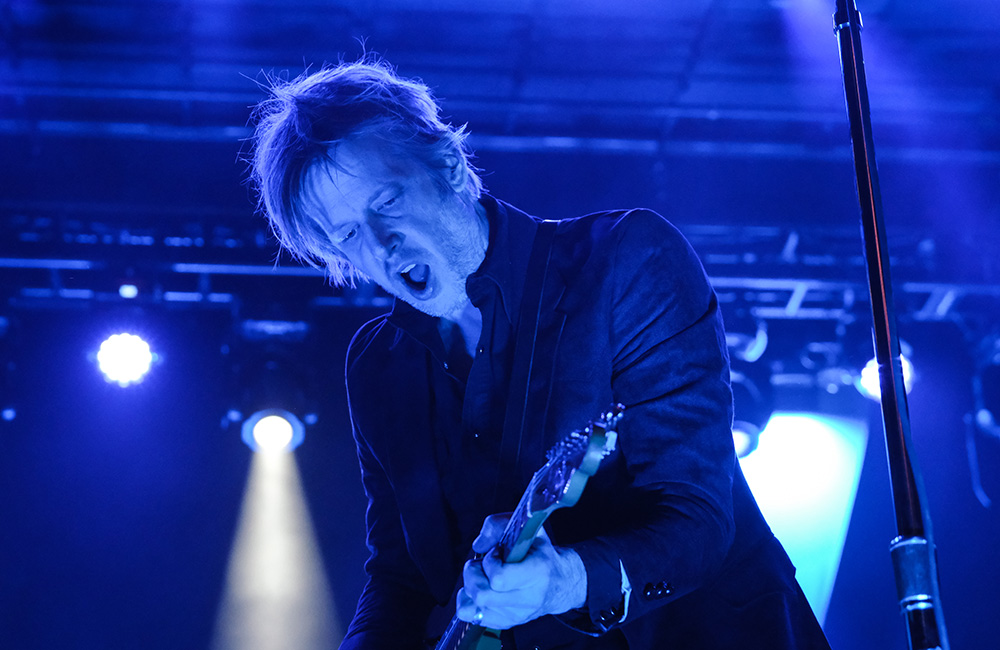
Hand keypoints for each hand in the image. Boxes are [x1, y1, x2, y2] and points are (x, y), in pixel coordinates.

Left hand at [455, 514, 587, 629]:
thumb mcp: (527, 528)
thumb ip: (497, 526)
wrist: (561, 583)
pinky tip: (482, 589)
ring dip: (472, 587)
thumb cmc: (542, 554)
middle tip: (482, 565)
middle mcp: (528, 598)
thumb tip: (478, 545)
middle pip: (482, 595)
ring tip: (484, 576)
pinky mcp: (508, 623)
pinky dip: (471, 601)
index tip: (495, 553)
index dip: (489, 563)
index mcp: (537, 572)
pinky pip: (474, 617)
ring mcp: (518, 615)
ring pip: (474, 607)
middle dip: (474, 575)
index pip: (499, 579)